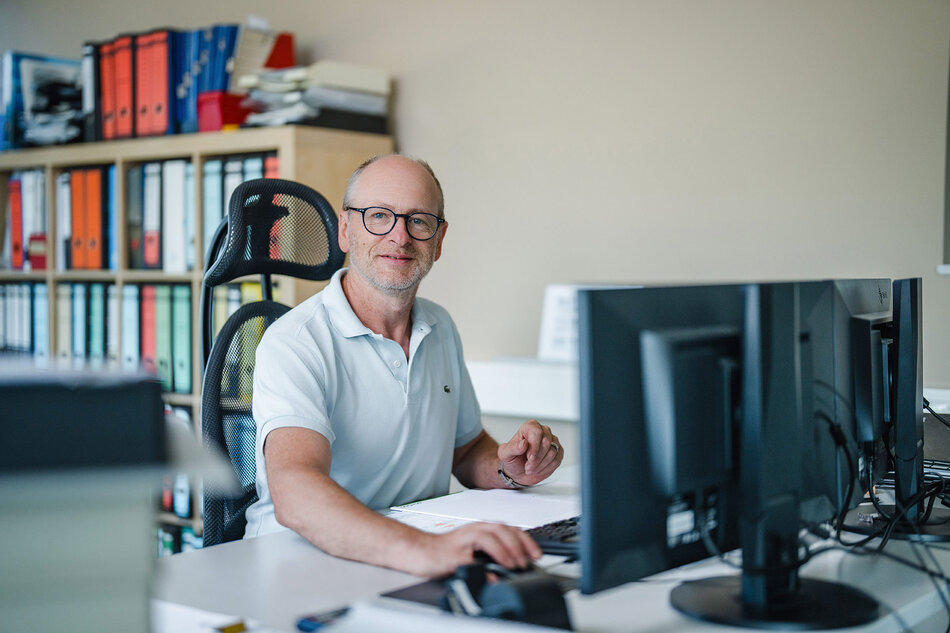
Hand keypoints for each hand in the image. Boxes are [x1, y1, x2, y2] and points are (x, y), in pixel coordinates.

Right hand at [407, 522, 541, 577]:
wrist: (420, 551)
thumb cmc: (446, 551)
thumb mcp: (474, 550)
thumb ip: (493, 554)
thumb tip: (514, 566)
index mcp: (481, 529)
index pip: (509, 529)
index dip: (526, 540)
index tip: (537, 554)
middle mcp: (473, 531)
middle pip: (501, 530)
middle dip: (518, 545)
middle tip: (527, 561)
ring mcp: (463, 541)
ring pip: (488, 537)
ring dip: (504, 551)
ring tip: (513, 565)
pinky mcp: (452, 555)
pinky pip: (471, 559)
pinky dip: (483, 565)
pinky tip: (492, 573)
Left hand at [497, 420, 562, 486]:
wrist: (518, 472)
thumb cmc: (512, 460)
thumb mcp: (505, 454)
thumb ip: (512, 448)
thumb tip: (523, 443)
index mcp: (529, 427)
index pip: (536, 432)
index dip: (534, 446)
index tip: (529, 457)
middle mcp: (543, 431)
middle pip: (546, 442)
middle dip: (536, 458)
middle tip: (527, 466)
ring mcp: (552, 441)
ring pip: (552, 452)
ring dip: (540, 465)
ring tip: (531, 468)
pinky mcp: (558, 452)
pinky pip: (557, 460)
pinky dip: (547, 468)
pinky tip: (538, 469)